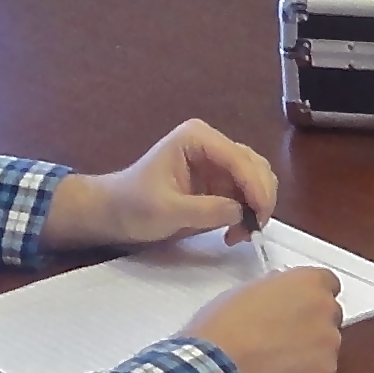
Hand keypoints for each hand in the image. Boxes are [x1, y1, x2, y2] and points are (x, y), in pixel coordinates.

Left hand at [61, 120, 277, 247]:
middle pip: (254, 166)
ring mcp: (217, 161)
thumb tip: (241, 212)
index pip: (239, 159)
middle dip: (259, 198)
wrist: (114, 213)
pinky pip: (246, 193)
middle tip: (252, 230)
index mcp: (197, 138)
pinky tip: (234, 231)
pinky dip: (247, 212)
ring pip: (256, 179)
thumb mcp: (167, 211)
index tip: (259, 217)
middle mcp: (212, 143)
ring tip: (239, 234)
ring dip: (255, 207)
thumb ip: (206, 210)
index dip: (255, 187)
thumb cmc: (132, 206)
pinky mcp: (218, 180)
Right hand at [180, 268, 341, 372]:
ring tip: (278, 359)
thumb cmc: (224, 325)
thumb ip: (276, 288)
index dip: (311, 295)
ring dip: (311, 348)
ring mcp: (329, 341)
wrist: (216, 365)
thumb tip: (282, 294)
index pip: (327, 283)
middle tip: (285, 334)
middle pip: (330, 313)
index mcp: (308, 281)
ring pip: (327, 342)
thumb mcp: (248, 290)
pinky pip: (322, 368)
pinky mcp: (326, 371)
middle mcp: (325, 307)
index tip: (297, 306)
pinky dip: (307, 372)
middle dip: (313, 322)